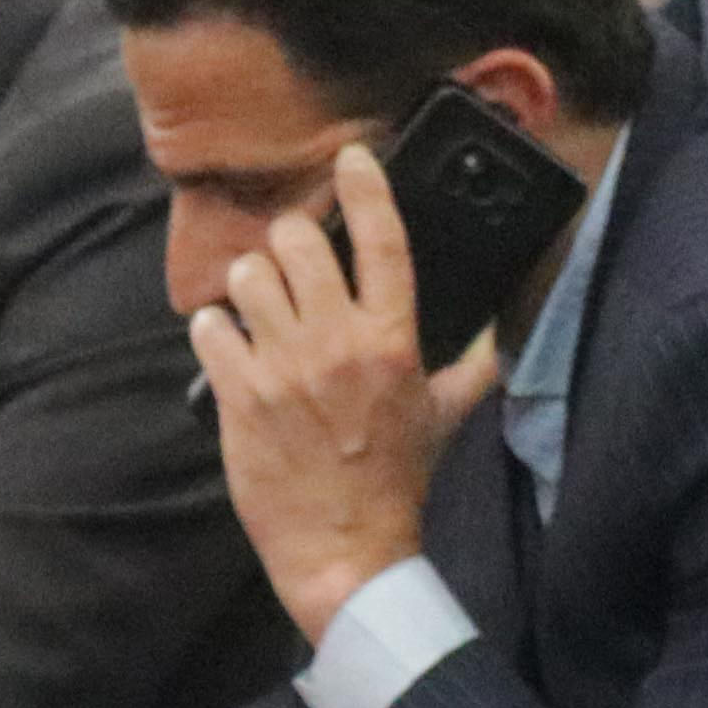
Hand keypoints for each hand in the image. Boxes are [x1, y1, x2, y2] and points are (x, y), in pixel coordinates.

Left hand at [193, 140, 499, 635]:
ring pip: (247, 275)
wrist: (346, 550)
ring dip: (249, 284)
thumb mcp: (447, 419)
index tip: (353, 157)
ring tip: (257, 307)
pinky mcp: (238, 395)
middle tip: (291, 265)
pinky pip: (210, 327)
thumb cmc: (397, 483)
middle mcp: (338, 342)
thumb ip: (474, 367)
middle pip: (297, 241)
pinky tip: (229, 348)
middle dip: (289, 243)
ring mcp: (284, 366)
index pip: (383, 241)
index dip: (366, 187)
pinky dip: (215, 330)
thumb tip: (498, 330)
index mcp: (394, 340)